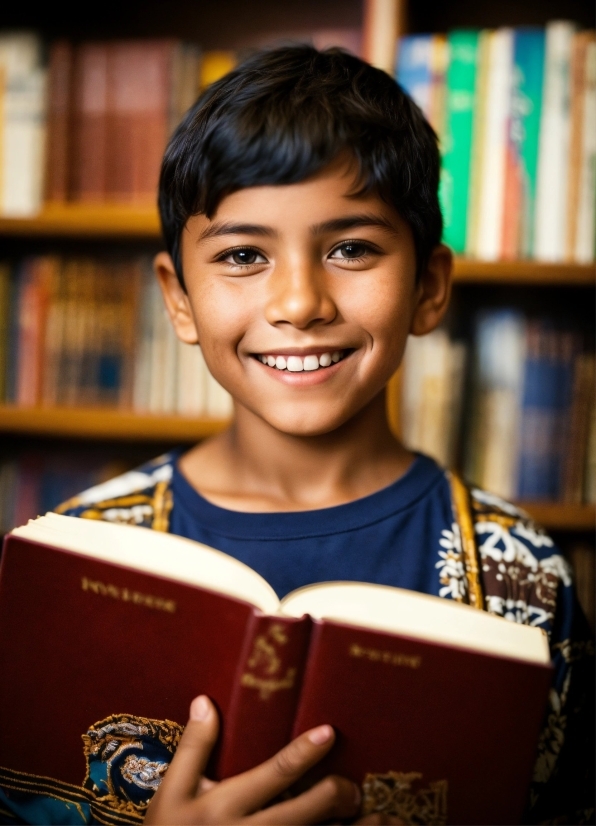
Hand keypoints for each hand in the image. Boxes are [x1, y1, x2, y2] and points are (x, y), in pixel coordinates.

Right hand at [144, 694, 360, 824]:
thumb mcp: (170, 794)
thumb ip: (192, 749)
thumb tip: (205, 701)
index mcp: (224, 806)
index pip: (274, 774)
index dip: (304, 753)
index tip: (330, 733)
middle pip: (306, 813)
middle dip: (337, 796)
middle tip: (354, 787)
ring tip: (381, 819)